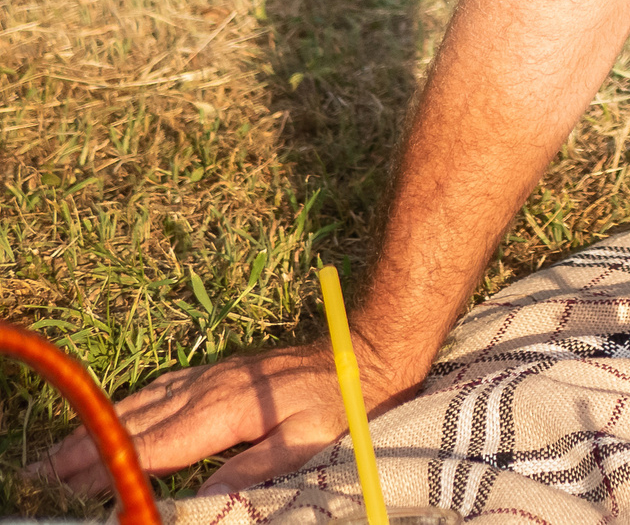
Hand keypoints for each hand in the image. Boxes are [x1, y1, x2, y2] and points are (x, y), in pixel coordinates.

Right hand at [33, 335, 414, 498]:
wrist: (367, 350)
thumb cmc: (342, 404)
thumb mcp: (305, 444)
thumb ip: (254, 471)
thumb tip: (206, 500)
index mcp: (223, 411)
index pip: (155, 445)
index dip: (112, 465)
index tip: (70, 483)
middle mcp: (209, 388)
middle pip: (137, 422)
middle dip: (88, 446)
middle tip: (42, 471)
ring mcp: (214, 375)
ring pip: (145, 401)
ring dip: (103, 424)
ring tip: (64, 447)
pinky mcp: (223, 371)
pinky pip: (165, 387)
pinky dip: (133, 402)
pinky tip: (122, 411)